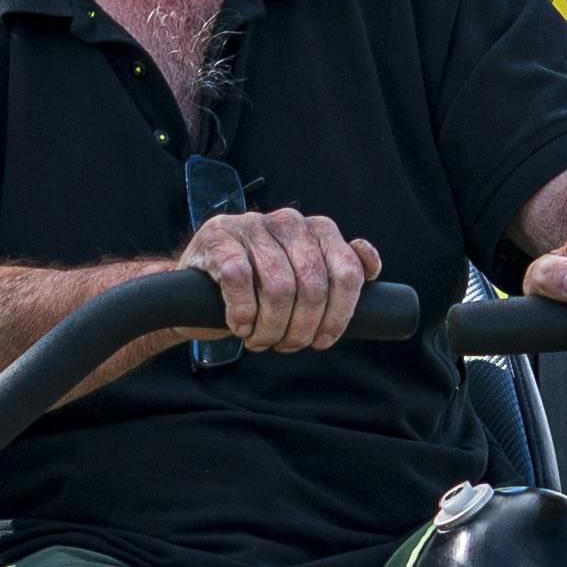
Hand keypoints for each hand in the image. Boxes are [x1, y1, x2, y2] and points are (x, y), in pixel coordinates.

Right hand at [181, 207, 380, 351]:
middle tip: (287, 345)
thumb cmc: (258, 287)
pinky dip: (242, 314)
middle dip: (301, 327)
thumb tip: (370, 266)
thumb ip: (337, 273)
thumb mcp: (303, 279)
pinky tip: (240, 325)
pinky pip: (240, 281)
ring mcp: (251, 225)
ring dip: (270, 327)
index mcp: (319, 229)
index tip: (323, 340)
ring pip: (278, 287)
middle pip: (313, 285)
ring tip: (261, 339)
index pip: (347, 272)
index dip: (339, 315)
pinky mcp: (218, 237)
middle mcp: (289, 221)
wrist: (196, 286)